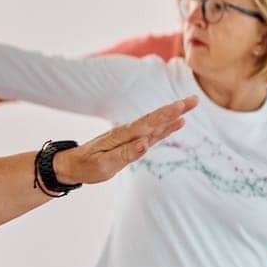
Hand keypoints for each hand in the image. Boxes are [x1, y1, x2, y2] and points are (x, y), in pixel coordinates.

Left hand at [52, 96, 196, 185]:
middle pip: (155, 119)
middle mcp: (128, 133)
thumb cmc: (86, 167)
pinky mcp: (131, 142)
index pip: (148, 123)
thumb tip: (145, 143)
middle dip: (175, 109)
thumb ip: (126, 154)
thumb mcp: (104, 164)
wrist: (71, 165)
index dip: (166, 115)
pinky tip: (176, 123)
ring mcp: (130, 136)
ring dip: (173, 116)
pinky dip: (165, 127)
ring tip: (190, 107)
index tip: (181, 106)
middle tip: (195, 99)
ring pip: (155, 124)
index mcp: (122, 136)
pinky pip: (151, 133)